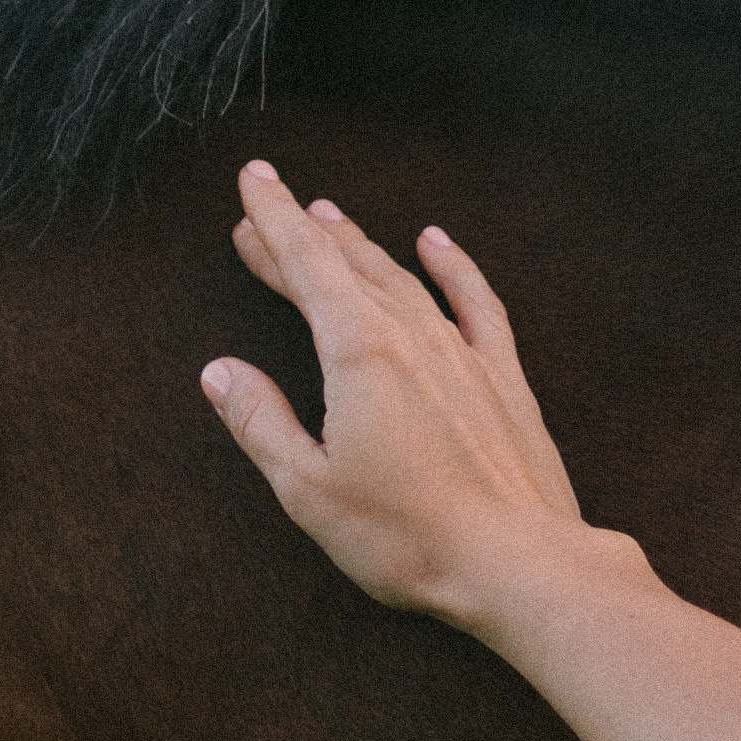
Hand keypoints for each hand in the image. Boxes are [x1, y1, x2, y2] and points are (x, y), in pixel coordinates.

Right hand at [200, 159, 585, 636]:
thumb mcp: (310, 489)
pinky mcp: (503, 379)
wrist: (519, 561)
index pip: (306, 264)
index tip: (253, 179)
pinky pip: (474, 302)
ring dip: (362, 245)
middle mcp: (412, 336)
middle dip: (304, 231)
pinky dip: (453, 268)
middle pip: (348, 265)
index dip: (275, 218)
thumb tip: (221, 373)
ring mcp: (463, 354)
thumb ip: (262, 423)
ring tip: (331, 217)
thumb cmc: (409, 537)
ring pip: (403, 278)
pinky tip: (435, 243)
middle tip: (268, 205)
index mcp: (358, 353)